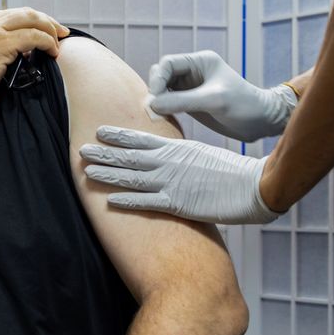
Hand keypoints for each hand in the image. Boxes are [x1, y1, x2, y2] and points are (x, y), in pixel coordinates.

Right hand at [0, 7, 68, 108]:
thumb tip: (17, 54)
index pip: (12, 14)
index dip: (33, 20)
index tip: (45, 29)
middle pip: (26, 12)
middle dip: (47, 20)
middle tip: (60, 31)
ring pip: (32, 20)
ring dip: (50, 30)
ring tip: (59, 42)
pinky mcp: (2, 44)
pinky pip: (34, 36)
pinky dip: (47, 42)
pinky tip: (52, 51)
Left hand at [80, 125, 280, 223]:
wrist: (253, 185)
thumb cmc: (231, 171)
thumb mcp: (201, 154)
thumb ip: (180, 155)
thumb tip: (167, 156)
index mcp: (176, 148)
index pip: (141, 138)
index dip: (118, 135)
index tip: (99, 130)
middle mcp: (169, 162)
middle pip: (129, 156)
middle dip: (103, 152)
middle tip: (80, 150)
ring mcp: (171, 182)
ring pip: (131, 176)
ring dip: (108, 174)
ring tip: (87, 171)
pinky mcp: (178, 203)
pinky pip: (146, 202)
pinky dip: (127, 200)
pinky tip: (110, 200)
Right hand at [148, 50, 296, 141]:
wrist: (261, 122)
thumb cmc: (244, 105)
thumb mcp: (213, 100)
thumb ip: (182, 101)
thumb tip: (152, 104)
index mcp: (200, 61)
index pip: (168, 63)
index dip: (157, 79)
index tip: (156, 98)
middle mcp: (193, 72)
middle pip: (161, 75)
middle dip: (155, 89)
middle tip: (154, 108)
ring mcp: (190, 88)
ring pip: (162, 89)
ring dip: (157, 100)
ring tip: (157, 115)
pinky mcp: (190, 103)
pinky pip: (169, 102)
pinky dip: (163, 109)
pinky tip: (163, 119)